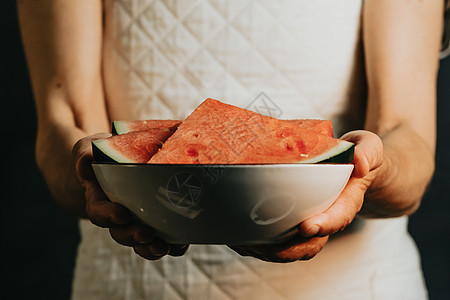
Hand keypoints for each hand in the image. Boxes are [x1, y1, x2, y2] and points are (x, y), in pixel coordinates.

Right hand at [72, 134, 188, 259]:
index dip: (108, 216)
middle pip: (121, 233)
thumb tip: (85, 163)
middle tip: (146, 235)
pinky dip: (172, 245)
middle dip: (134, 237)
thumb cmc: (102, 153)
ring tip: (165, 247)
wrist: (119, 158)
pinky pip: (162, 238)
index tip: (121, 214)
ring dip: (152, 248)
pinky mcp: (155, 222)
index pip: (99, 212)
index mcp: (99, 200)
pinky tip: (182, 245)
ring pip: (141, 242)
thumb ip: (84, 155)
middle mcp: (117, 216)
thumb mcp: (88, 149)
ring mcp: (136, 221)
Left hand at [230, 130, 382, 262]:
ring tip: (247, 244)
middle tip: (263, 244)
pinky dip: (261, 244)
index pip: (338, 218)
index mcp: (346, 201)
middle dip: (288, 248)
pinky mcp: (295, 223)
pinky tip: (241, 238)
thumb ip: (368, 151)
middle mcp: (327, 217)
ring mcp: (310, 222)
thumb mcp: (367, 145)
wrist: (353, 167)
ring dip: (270, 250)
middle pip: (310, 243)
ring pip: (292, 248)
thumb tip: (358, 162)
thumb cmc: (356, 154)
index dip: (324, 226)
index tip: (306, 227)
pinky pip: (280, 241)